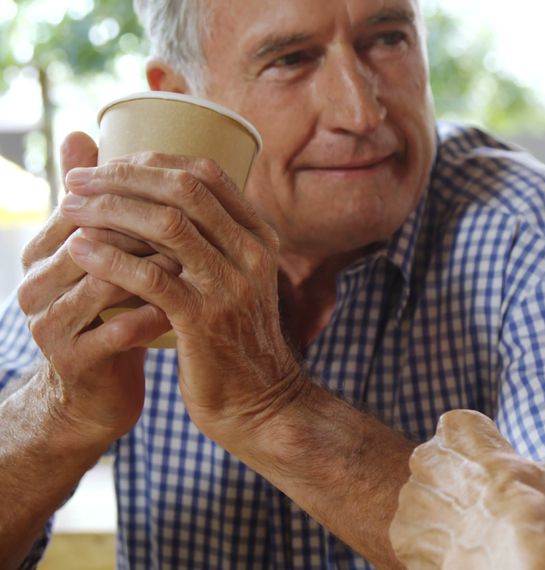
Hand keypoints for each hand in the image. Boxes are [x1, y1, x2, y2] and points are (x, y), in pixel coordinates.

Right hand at [16, 133, 176, 445]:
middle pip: (93, 239)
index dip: (139, 198)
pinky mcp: (71, 361)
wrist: (98, 392)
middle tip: (200, 223)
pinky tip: (185, 311)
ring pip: (105, 282)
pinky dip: (153, 317)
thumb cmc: (112, 312)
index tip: (188, 194)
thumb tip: (82, 131)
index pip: (86, 207)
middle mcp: (33, 283)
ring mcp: (48, 324)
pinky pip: (116, 332)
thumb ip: (98, 200)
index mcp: (40, 252)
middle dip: (149, 228)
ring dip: (155, 269)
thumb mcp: (106, 255)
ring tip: (198, 260)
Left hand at [60, 152, 304, 444]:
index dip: (153, 160)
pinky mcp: (205, 320)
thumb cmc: (235, 339)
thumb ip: (213, 241)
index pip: (207, 173)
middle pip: (184, 189)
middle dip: (123, 177)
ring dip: (109, 210)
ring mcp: (231, 285)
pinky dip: (110, 258)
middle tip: (77, 179)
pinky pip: (150, 276)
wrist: (260, 402)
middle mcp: (252, 254)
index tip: (109, 164)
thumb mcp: (237, 280)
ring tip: (69, 208)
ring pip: (166, 225)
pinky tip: (80, 251)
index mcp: (259, 237)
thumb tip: (166, 198)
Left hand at [390, 410, 544, 569]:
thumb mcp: (536, 470)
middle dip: (452, 485)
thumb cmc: (525, 500)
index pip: (463, 435)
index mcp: (457, 427)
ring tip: (470, 534)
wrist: (505, 544)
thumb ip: (514, 468)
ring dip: (440, 516)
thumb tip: (517, 480)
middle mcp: (425, 455)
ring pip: (423, 504)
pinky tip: (457, 551)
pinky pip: (415, 537)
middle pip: (436, 468)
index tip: (493, 476)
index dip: (480, 458)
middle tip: (479, 507)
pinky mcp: (400, 532)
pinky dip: (431, 544)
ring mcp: (409, 495)